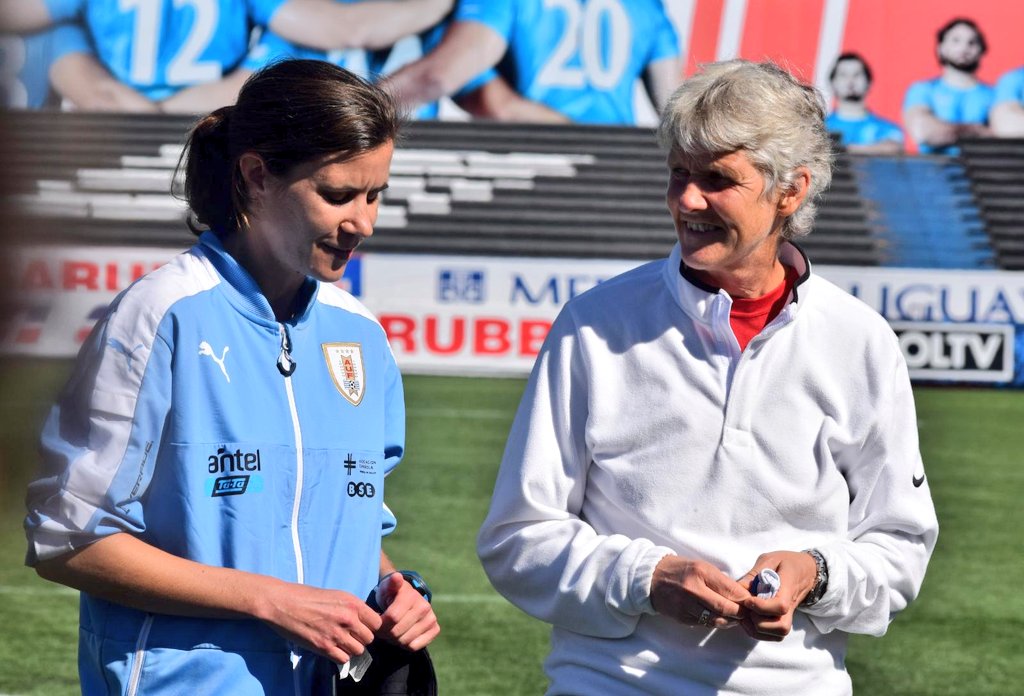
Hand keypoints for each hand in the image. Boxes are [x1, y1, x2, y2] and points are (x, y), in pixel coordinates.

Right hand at [257, 579, 381, 662]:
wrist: (283, 602)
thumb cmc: (306, 596)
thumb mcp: (336, 595)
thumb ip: (352, 607)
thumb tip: (365, 620)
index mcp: (352, 603)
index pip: (377, 623)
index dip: (371, 626)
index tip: (363, 627)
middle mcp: (348, 618)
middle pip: (369, 638)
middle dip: (361, 638)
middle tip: (349, 635)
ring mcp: (336, 634)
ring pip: (358, 650)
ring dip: (350, 648)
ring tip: (340, 642)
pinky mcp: (323, 647)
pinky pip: (343, 659)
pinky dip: (339, 656)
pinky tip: (331, 648)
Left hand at [375, 573, 439, 650]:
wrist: (408, 599)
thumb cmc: (392, 594)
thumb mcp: (388, 586)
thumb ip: (391, 582)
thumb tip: (397, 577)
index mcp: (411, 596)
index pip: (392, 618)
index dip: (380, 624)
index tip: (377, 621)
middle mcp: (424, 607)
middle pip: (397, 632)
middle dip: (386, 633)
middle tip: (383, 628)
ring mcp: (431, 619)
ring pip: (405, 641)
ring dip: (394, 640)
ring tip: (392, 631)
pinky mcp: (435, 629)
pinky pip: (415, 646)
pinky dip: (406, 644)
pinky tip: (403, 635)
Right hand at [650, 555, 750, 628]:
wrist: (651, 577)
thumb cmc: (681, 570)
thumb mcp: (701, 567)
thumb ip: (720, 581)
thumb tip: (742, 596)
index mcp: (701, 572)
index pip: (731, 590)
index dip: (745, 599)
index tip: (752, 602)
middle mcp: (693, 589)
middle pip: (726, 608)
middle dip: (740, 613)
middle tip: (746, 614)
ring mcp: (686, 605)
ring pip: (716, 620)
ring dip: (729, 621)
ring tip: (734, 618)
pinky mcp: (681, 617)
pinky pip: (704, 623)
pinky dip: (714, 622)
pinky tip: (719, 618)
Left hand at [736, 551, 816, 641]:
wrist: (806, 570)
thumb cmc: (786, 562)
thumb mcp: (770, 560)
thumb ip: (754, 573)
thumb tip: (737, 587)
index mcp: (789, 586)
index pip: (780, 605)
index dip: (762, 607)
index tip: (748, 600)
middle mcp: (791, 605)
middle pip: (781, 626)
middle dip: (758, 622)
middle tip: (746, 609)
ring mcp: (790, 614)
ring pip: (779, 634)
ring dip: (759, 629)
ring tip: (746, 616)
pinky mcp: (785, 619)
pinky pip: (776, 635)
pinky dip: (761, 633)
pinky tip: (750, 621)